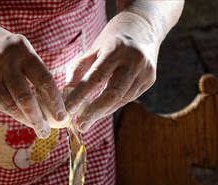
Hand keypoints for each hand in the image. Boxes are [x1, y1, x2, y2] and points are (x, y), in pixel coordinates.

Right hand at [0, 16, 66, 137]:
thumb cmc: (5, 51)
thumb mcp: (22, 53)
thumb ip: (35, 74)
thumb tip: (53, 106)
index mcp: (22, 50)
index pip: (44, 79)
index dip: (55, 101)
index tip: (62, 117)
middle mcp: (5, 60)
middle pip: (25, 97)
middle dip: (38, 118)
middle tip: (46, 131)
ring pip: (10, 105)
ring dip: (25, 120)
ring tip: (38, 129)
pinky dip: (12, 113)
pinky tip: (22, 118)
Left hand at [65, 12, 160, 132]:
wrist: (144, 27)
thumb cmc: (112, 39)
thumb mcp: (94, 48)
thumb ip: (79, 69)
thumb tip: (66, 94)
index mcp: (116, 49)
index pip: (96, 77)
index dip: (81, 96)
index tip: (68, 109)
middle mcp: (134, 61)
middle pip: (112, 94)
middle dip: (94, 112)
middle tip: (80, 125)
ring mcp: (145, 71)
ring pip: (121, 100)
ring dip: (103, 112)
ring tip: (87, 121)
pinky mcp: (150, 79)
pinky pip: (128, 98)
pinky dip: (113, 106)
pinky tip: (101, 110)